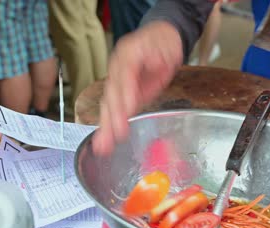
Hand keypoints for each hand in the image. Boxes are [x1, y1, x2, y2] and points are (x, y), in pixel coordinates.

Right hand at [93, 21, 182, 154]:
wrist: (160, 38)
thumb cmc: (164, 42)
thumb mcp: (167, 44)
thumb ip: (161, 56)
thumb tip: (157, 64)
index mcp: (128, 54)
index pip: (125, 74)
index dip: (126, 91)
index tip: (128, 108)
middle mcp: (117, 68)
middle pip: (112, 94)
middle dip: (113, 116)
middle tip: (114, 136)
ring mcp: (117, 81)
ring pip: (109, 105)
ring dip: (106, 127)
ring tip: (102, 147)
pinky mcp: (123, 94)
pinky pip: (114, 110)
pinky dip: (109, 126)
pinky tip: (105, 142)